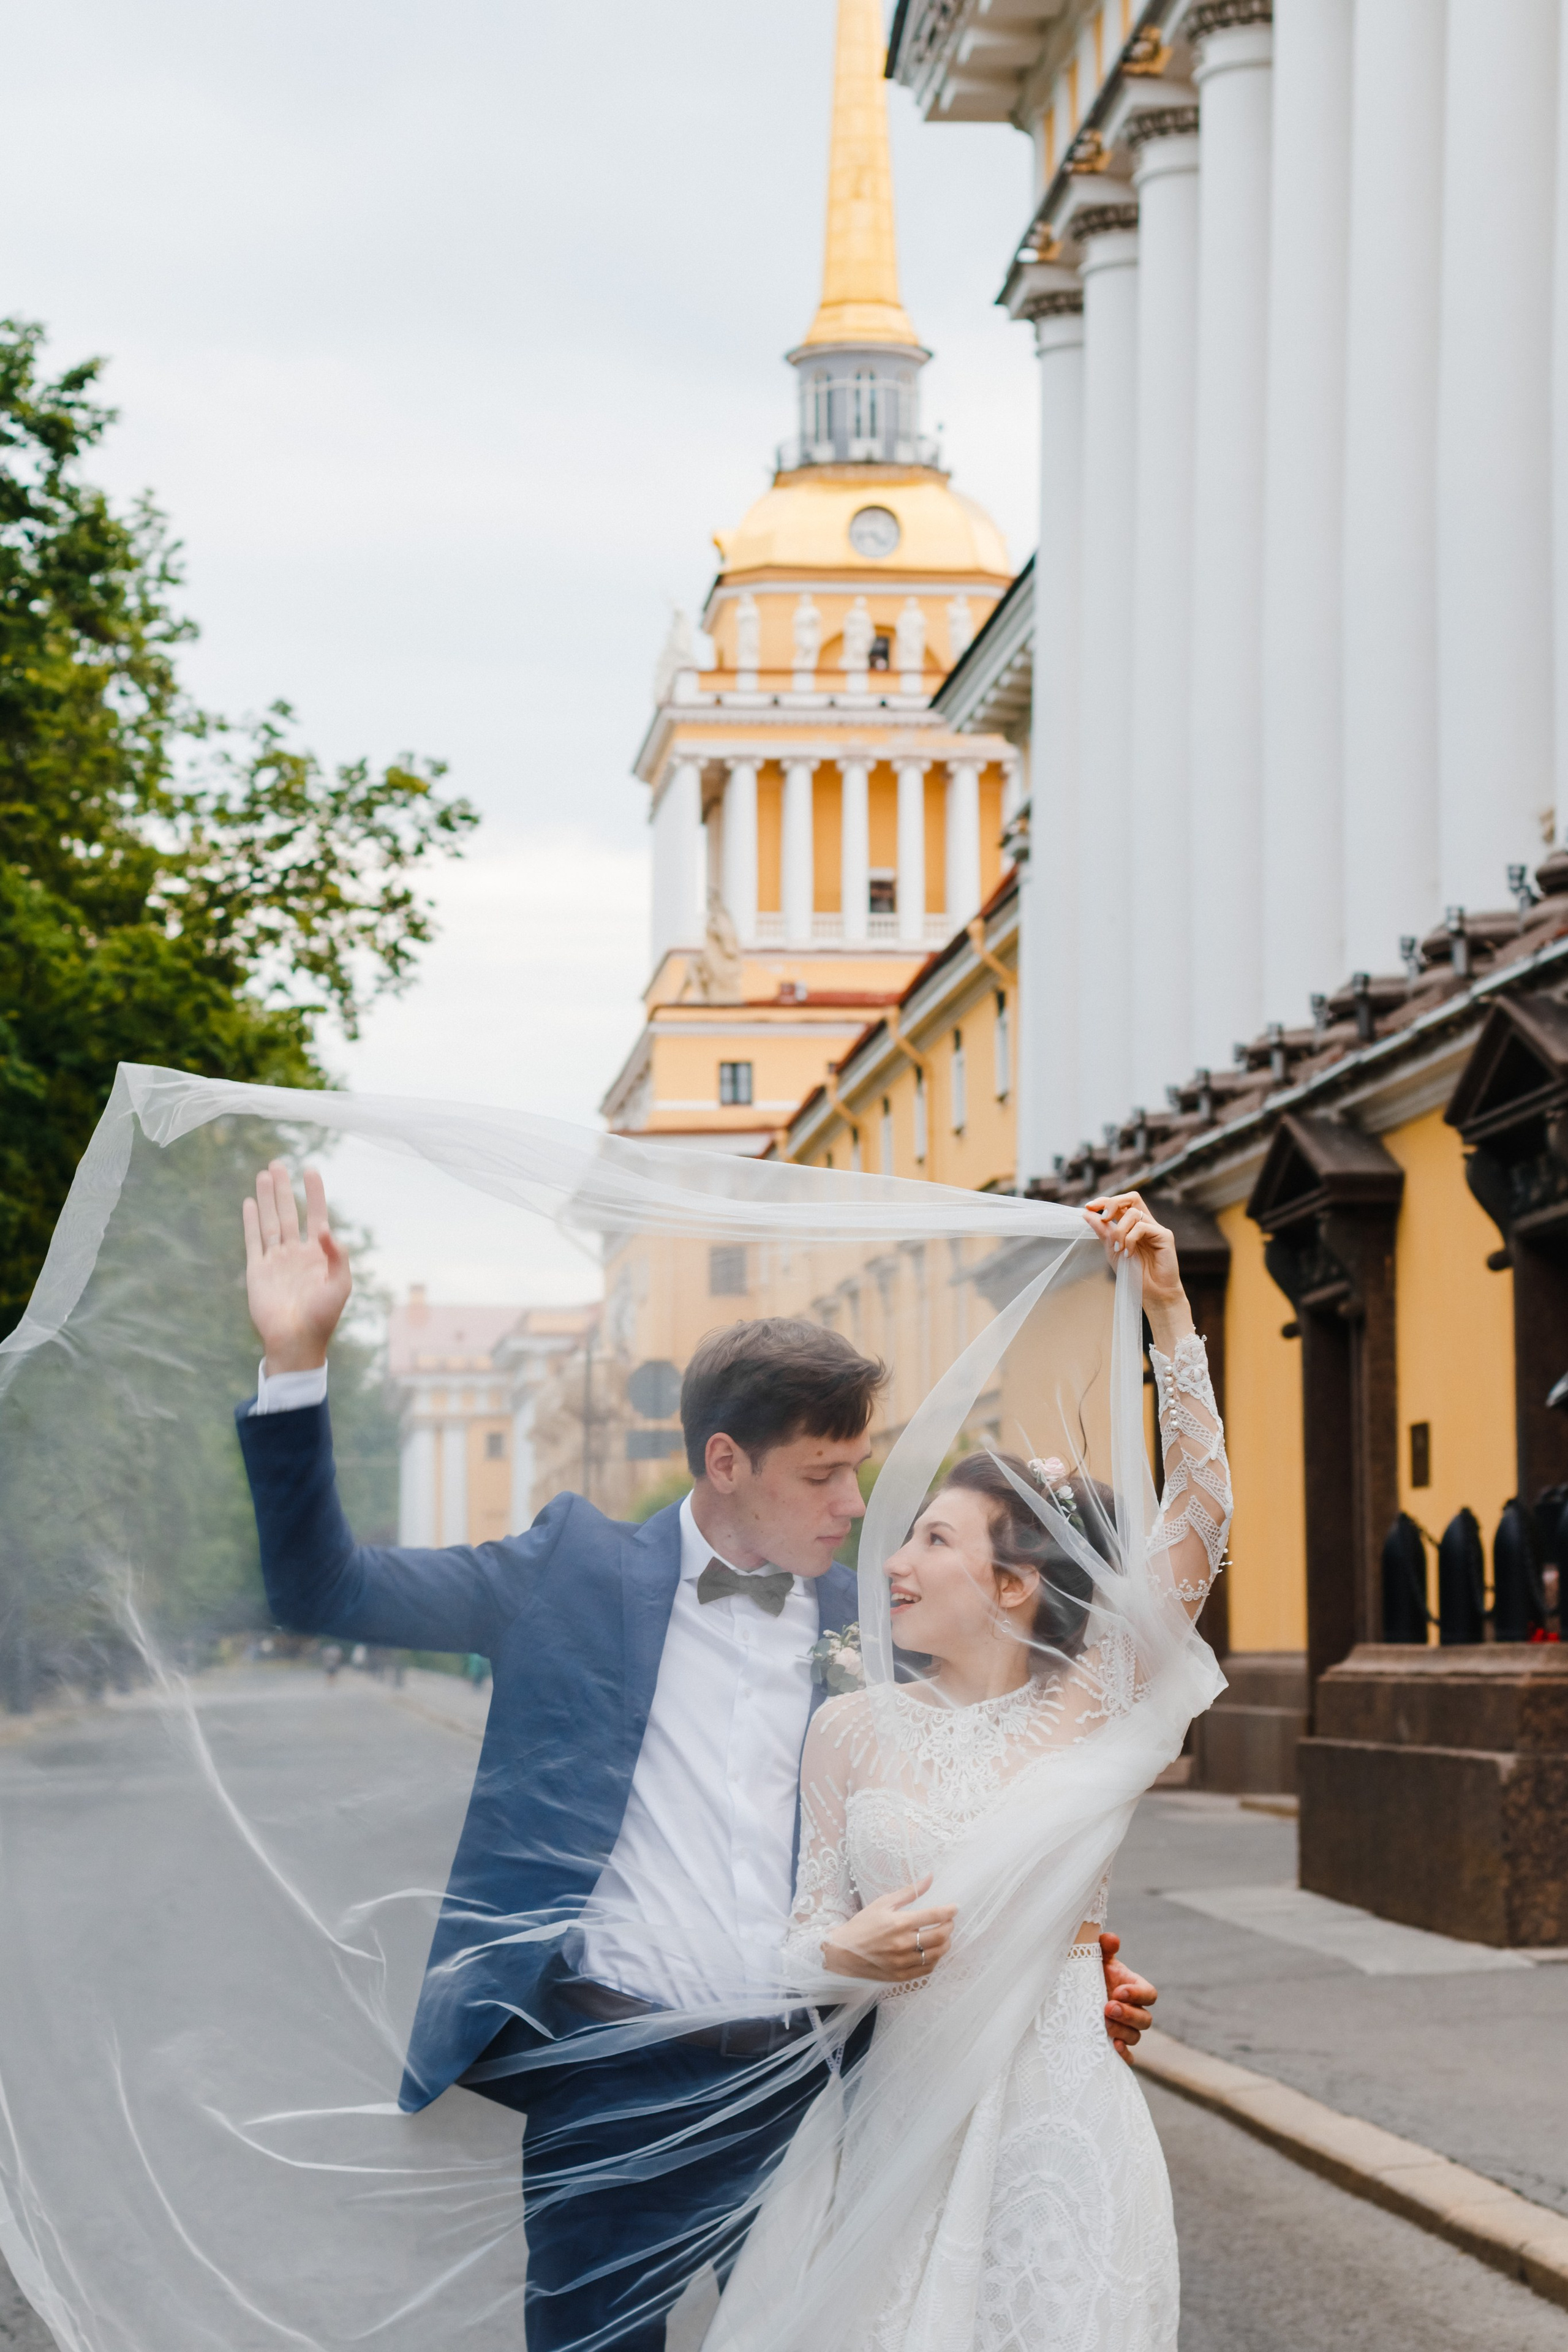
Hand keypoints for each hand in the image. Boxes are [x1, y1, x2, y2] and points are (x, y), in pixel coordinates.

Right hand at [242, 1161, 350, 1374]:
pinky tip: (250, 1202)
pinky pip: (253, 1240)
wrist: (296, 1341)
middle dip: (285, 1188)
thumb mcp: (341, 1285)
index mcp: (319, 1255)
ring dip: (267, 1198)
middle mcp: (296, 1253)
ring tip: (264, 1173)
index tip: (311, 1169)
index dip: (314, 1193)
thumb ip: (338, 1256)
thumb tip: (325, 1229)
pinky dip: (251, 1221)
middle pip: (289, 1212)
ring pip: (270, 1221)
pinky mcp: (258, 1270)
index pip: (317, 1215)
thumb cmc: (324, 1317)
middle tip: (279, 1163)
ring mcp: (276, 1260)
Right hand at [821, 1875, 956, 1983]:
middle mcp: (903, 1943)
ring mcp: (903, 1962)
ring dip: (945, 1944)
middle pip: (939, 1936)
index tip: (955, 1908)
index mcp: (899, 1922)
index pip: (934, 1916)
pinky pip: (926, 1970)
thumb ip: (910, 1892)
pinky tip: (932, 1952)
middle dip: (950, 1927)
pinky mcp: (901, 1976)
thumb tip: (930, 1877)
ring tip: (944, 1937)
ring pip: (936, 1955)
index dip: (949, 1911)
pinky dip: (934, 1960)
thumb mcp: (883, 1903)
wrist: (843, 1952)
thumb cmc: (863, 1925)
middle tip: (950, 1922)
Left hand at [1082, 1190, 1191, 1343]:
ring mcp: (1156, 1228)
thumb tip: (1086, 1213)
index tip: (1088, 1207)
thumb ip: (1102, 1231)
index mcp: (1133, 1225)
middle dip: (1112, 1203)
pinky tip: (1129, 1253)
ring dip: (1120, 1230)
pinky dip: (1130, 1239)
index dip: (1105, 1201)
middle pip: (1132, 1197)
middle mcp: (1146, 1223)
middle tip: (1103, 1218)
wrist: (1152, 1294)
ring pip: (1133, 1213)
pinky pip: (1142, 1227)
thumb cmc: (1134, 1274)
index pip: (1121, 1203)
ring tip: (1118, 1248)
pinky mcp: (1165, 1236)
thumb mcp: (1112, 1250)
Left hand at [1099, 1931, 1156, 2063]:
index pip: (1150, 1995)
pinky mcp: (1117, 2043)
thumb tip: (1111, 1939)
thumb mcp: (1096, 1958)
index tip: (1118, 1990)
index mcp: (1135, 1988)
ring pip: (1136, 2036)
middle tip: (1108, 2008)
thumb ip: (1104, 1947)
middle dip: (1128, 2014)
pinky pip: (1129, 2056)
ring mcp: (1126, 2029)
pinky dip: (1125, 2056)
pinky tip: (1114, 2049)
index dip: (1138, 1994)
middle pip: (1145, 2019)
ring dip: (1123, 2032)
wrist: (1075, 1992)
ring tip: (1104, 2025)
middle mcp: (1134, 2010)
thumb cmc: (1090, 1972)